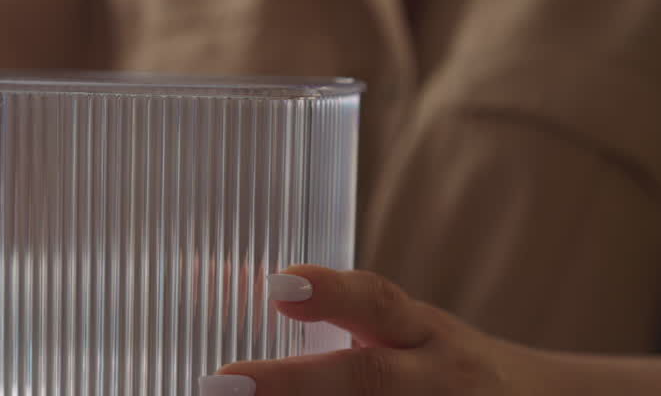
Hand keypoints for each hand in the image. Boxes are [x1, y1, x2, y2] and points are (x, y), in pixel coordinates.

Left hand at [200, 266, 533, 395]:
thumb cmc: (442, 366)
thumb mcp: (397, 328)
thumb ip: (326, 306)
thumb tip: (222, 275)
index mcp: (421, 334)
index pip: (378, 304)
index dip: (331, 293)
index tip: (277, 288)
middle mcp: (433, 381)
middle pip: (368, 381)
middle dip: (295, 385)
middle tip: (218, 385)